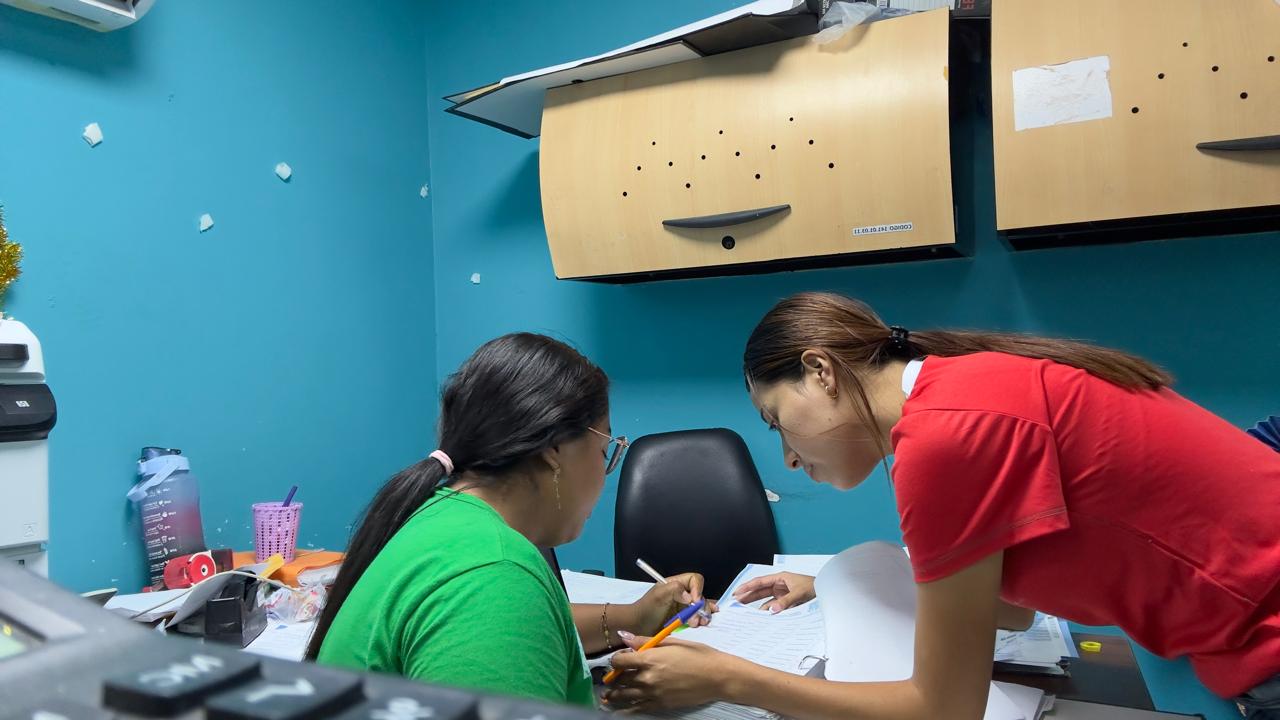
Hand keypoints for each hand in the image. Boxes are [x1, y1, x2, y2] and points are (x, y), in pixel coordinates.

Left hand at [605, 632, 737, 710]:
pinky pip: (636, 709)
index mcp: (649, 659)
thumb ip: (645, 641)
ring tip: (609, 696)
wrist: (717, 677)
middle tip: (612, 677)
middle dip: (614, 678)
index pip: (619, 661)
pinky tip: (621, 709)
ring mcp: (653, 693)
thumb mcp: (671, 642)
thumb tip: (624, 637)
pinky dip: (626, 709)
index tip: (619, 660)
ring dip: (614, 695)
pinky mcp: (660, 705)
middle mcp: (647, 677)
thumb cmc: (697, 655)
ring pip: (624, 696)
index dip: (616, 660)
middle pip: (619, 679)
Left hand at [630, 572, 717, 634]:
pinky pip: (697, 616)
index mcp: (676, 584)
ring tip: (699, 623)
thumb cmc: (646, 609)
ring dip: (703, 615)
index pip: (694, 580)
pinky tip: (704, 621)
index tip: (695, 601)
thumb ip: (674, 590)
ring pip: (700, 607)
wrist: (638, 627)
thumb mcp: (658, 595)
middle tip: (696, 619)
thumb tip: (691, 597)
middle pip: (700, 595)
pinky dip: (702, 618)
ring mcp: (684, 606)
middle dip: (701, 607)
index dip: (698, 589)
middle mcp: (682, 594)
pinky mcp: (684, 618)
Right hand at [732, 572, 814, 612]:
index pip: (760, 582)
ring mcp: (783, 594)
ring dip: (757, 605)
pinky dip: (768, 611)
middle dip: (748, 596)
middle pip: (760, 591)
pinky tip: (762, 616)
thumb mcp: (800, 593)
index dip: (747, 587)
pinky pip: (774, 606)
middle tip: (736, 603)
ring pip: (765, 599)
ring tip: (745, 612)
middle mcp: (780, 585)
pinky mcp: (787, 602)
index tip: (737, 592)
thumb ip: (786, 602)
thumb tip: (772, 610)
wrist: (828, 591)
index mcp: (781, 578)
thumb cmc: (816, 587)